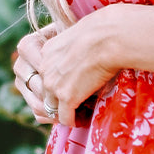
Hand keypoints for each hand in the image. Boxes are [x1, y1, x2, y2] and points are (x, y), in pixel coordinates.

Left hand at [10, 10, 122, 128]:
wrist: (108, 38)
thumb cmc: (102, 32)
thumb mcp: (77, 35)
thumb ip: (73, 48)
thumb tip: (84, 53)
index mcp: (47, 52)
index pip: (44, 76)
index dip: (56, 85)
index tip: (70, 88)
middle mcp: (45, 69)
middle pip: (44, 93)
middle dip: (57, 101)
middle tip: (72, 106)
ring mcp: (53, 84)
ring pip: (52, 108)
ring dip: (63, 113)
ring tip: (77, 114)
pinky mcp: (66, 97)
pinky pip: (64, 118)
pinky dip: (73, 121)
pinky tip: (82, 120)